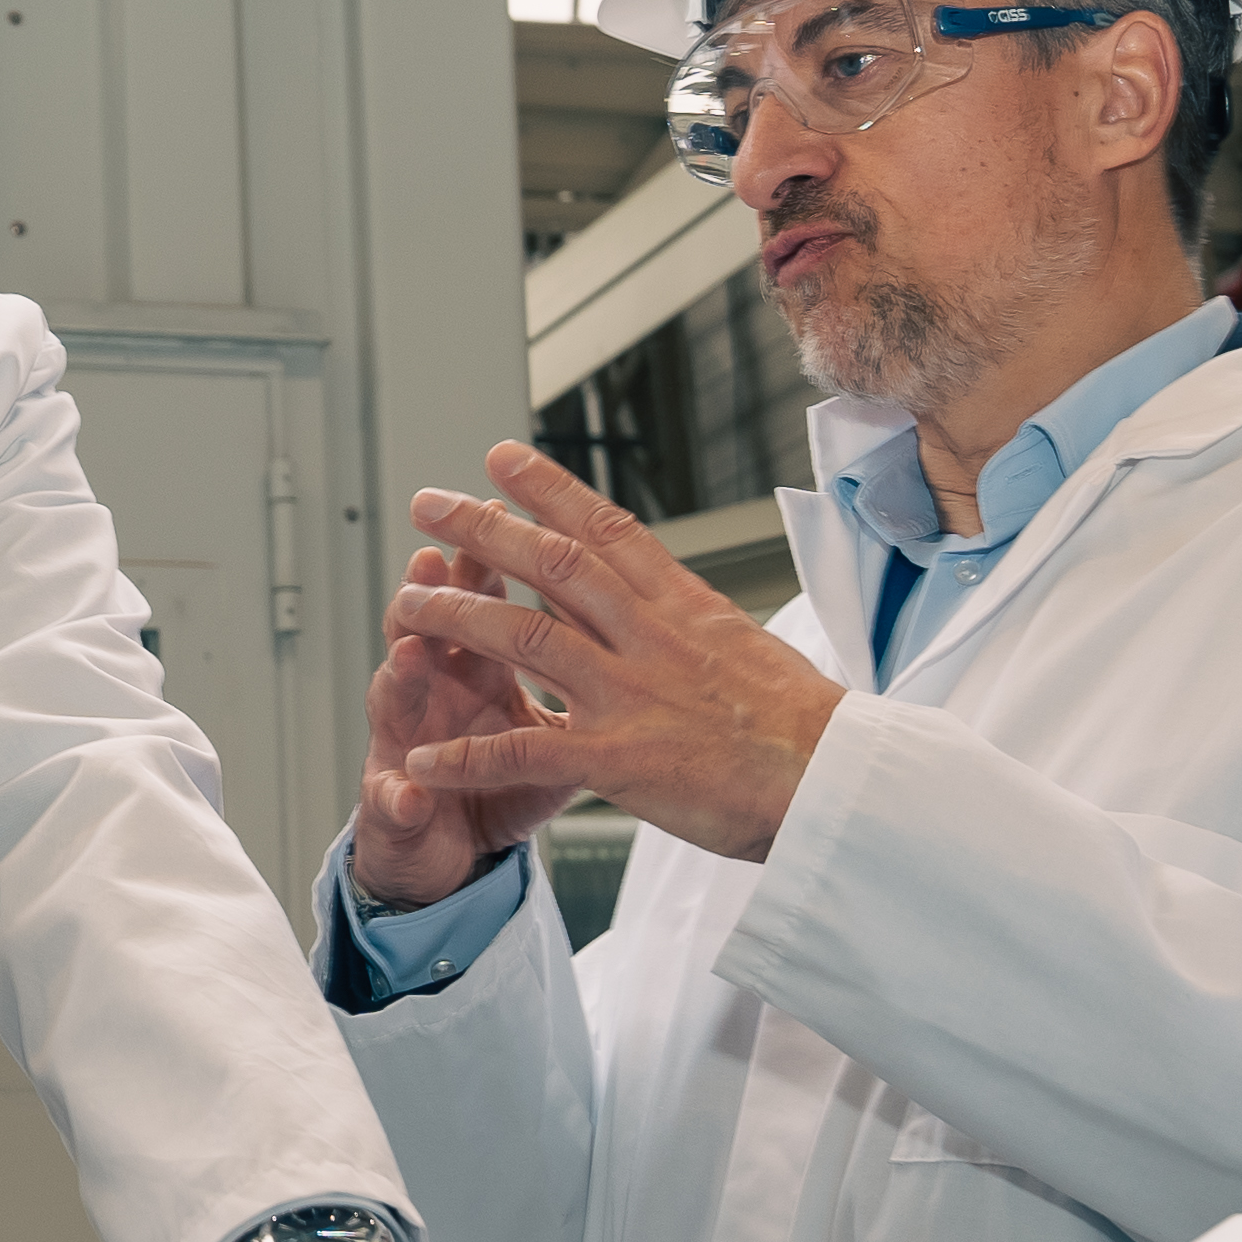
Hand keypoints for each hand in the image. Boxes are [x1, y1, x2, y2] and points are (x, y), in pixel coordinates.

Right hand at [352, 533, 580, 912]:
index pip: (484, 600)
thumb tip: (635, 634)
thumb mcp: (551, 738)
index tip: (507, 507)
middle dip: (434, 593)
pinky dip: (401, 793)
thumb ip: (578, 687)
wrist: (447, 858)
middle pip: (426, 629)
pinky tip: (410, 784)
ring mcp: (406, 745)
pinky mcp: (394, 805)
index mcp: (475, 670)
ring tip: (407, 652)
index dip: (494, 558)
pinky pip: (394, 798)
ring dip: (401, 674)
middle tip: (437, 556)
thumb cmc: (500, 787)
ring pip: (394, 698)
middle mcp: (433, 695)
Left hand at [385, 444, 845, 866]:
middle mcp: (651, 639)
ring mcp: (632, 695)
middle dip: (483, 530)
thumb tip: (662, 600)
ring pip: (526, 641)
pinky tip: (421, 759)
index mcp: (685, 608)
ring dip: (457, 620)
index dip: (547, 490)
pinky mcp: (619, 760)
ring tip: (405, 605)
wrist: (836, 783)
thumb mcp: (748, 647)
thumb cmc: (805, 728)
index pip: (606, 531)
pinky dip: (467, 758)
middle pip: (552, 566)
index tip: (502, 458)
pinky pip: (526, 752)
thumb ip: (691, 623)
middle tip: (428, 502)